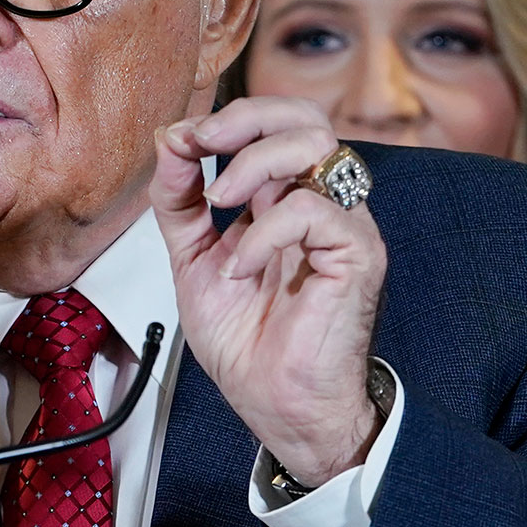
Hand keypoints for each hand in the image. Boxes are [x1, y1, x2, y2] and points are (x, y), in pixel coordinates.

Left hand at [151, 98, 386, 489]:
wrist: (277, 408)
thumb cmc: (249, 346)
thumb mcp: (193, 263)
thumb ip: (180, 204)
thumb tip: (170, 142)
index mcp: (285, 201)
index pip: (273, 126)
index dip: (225, 121)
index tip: (180, 141)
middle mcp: (320, 205)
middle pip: (305, 118)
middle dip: (245, 117)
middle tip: (202, 142)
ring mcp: (344, 227)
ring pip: (318, 146)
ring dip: (253, 165)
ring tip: (217, 205)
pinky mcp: (357, 255)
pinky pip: (314, 211)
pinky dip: (264, 232)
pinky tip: (240, 268)